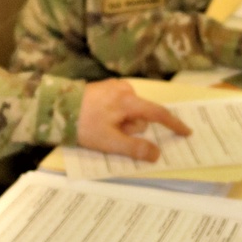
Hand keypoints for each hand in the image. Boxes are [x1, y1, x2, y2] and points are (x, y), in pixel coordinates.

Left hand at [76, 79, 190, 160]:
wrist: (55, 107)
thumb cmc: (83, 125)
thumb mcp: (109, 142)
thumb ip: (134, 148)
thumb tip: (156, 154)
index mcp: (128, 100)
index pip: (158, 113)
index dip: (173, 124)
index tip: (186, 132)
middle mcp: (125, 89)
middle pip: (140, 116)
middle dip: (130, 128)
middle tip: (109, 133)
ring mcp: (114, 86)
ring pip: (129, 112)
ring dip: (120, 123)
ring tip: (99, 125)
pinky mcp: (105, 87)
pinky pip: (119, 106)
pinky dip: (114, 115)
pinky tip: (98, 118)